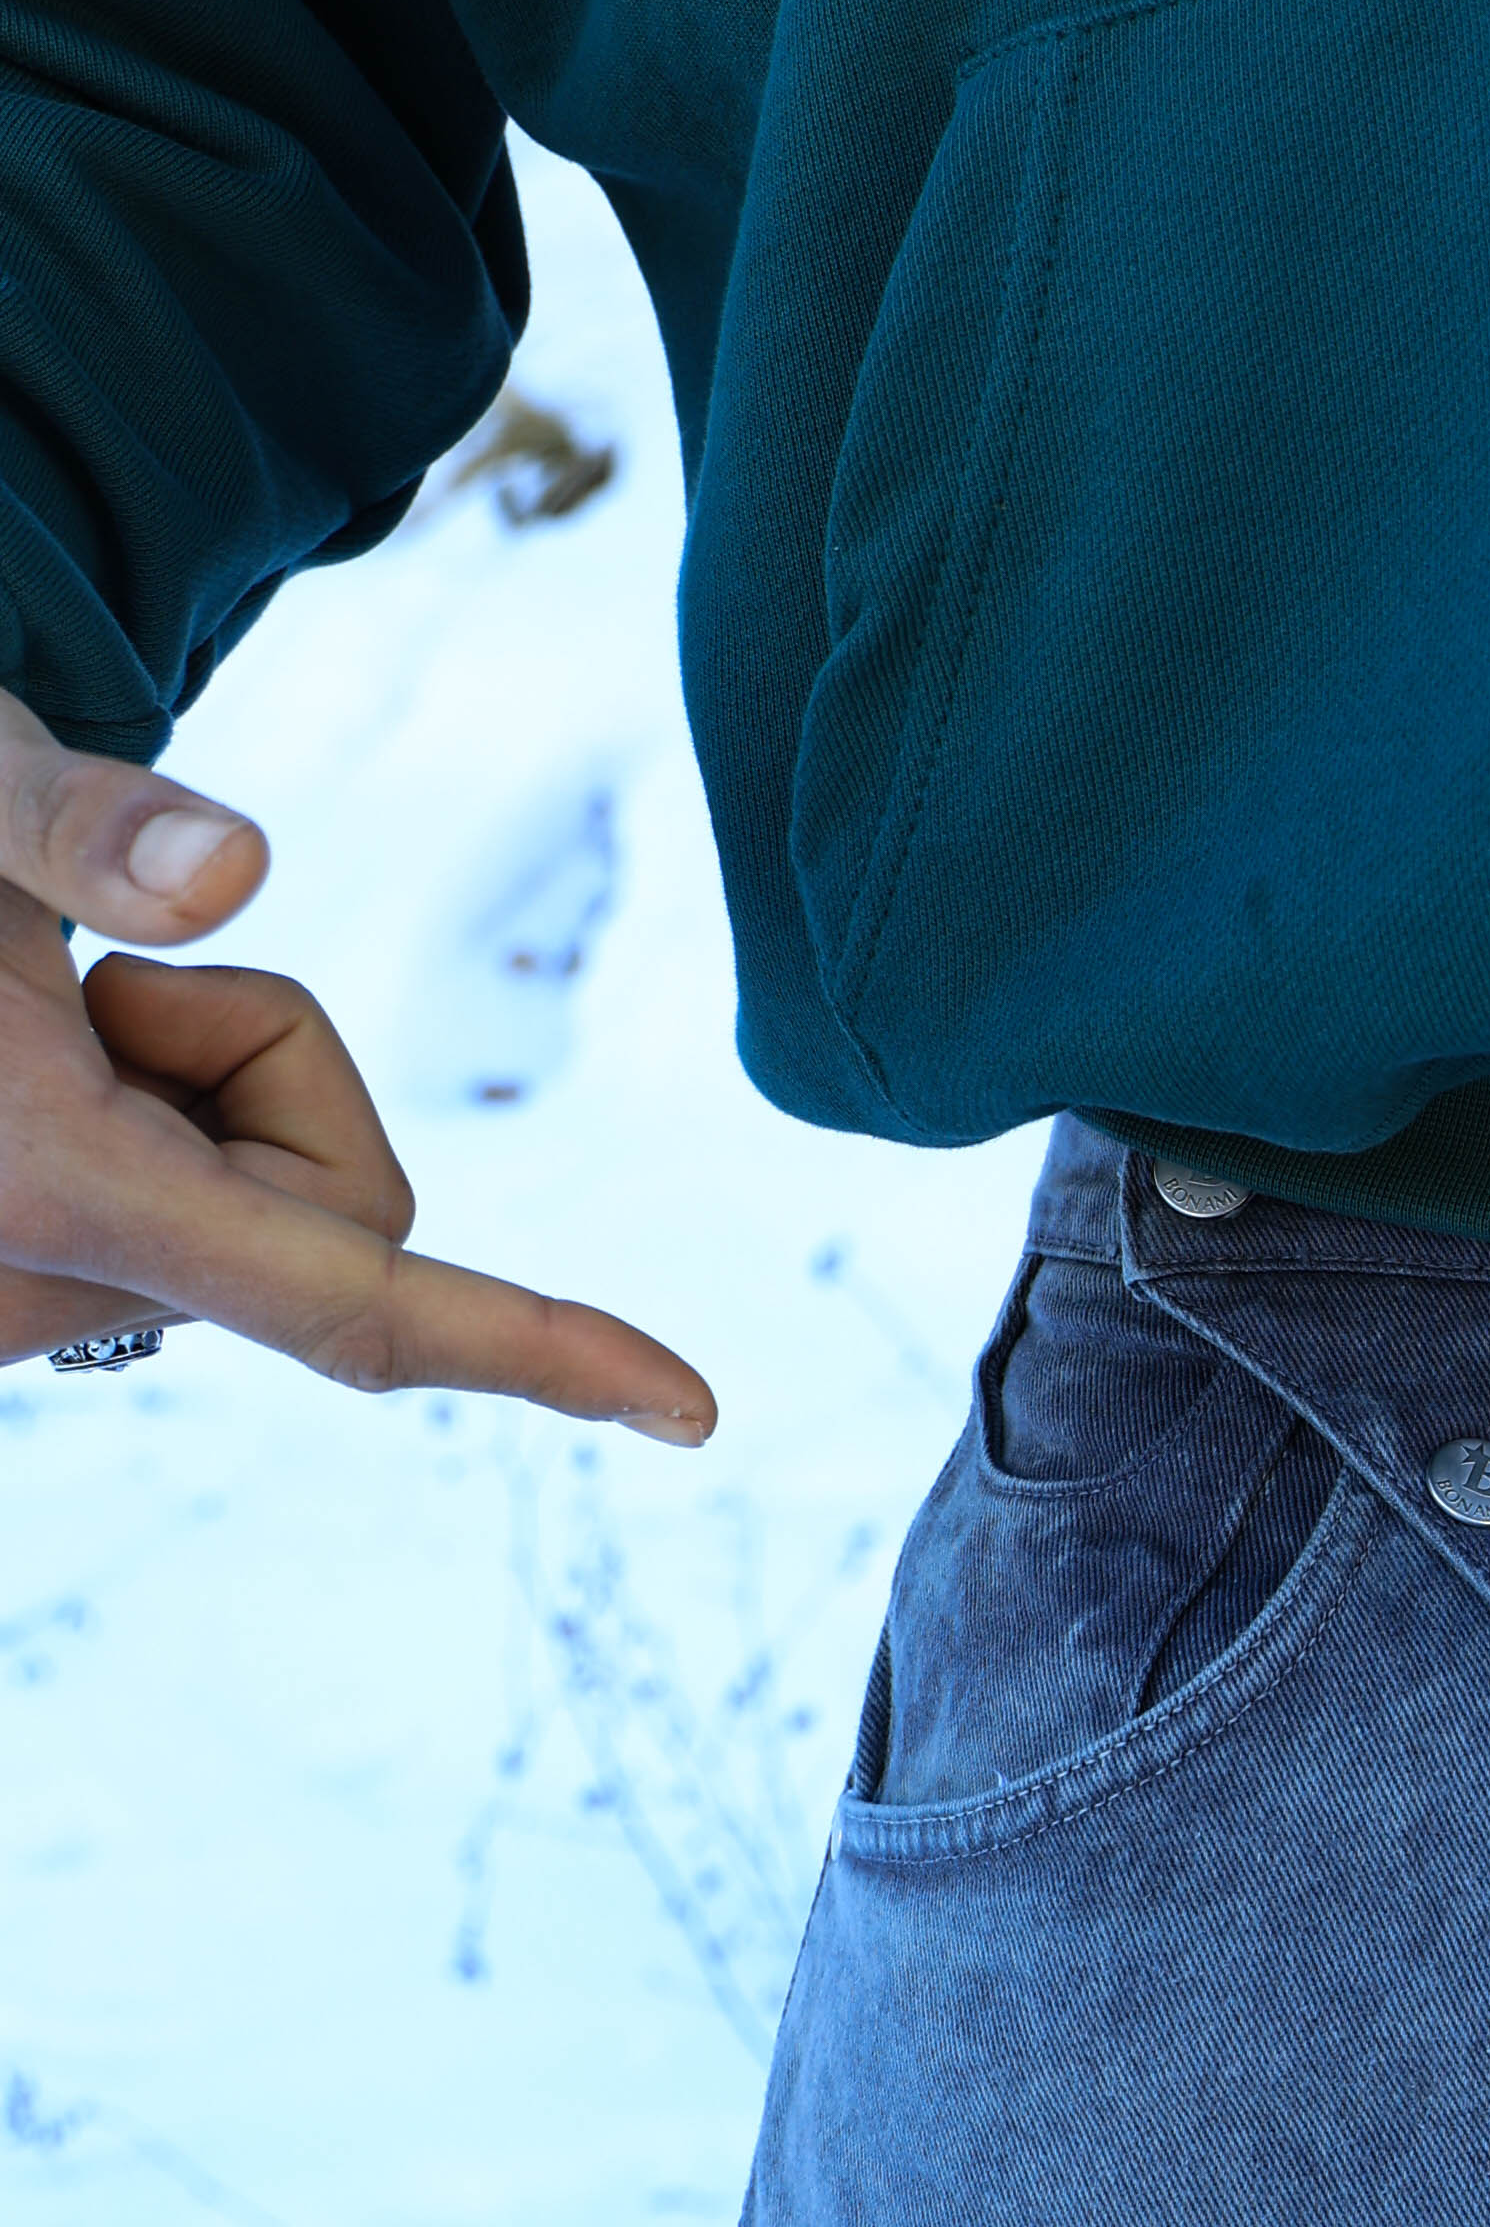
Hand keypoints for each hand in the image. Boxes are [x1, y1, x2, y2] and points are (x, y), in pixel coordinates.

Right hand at [0, 683, 715, 1429]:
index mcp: (47, 1189)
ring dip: (196, 1097)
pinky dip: (160, 1138)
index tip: (687, 1401)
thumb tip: (226, 870)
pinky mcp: (34, 1311)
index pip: (349, 1295)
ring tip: (33, 1026)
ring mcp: (28, 1323)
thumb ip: (78, 826)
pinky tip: (33, 1078)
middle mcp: (35, 1294)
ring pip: (270, 1218)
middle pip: (333, 1214)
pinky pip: (202, 1228)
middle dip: (269, 1069)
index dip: (530, 1344)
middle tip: (97, 982)